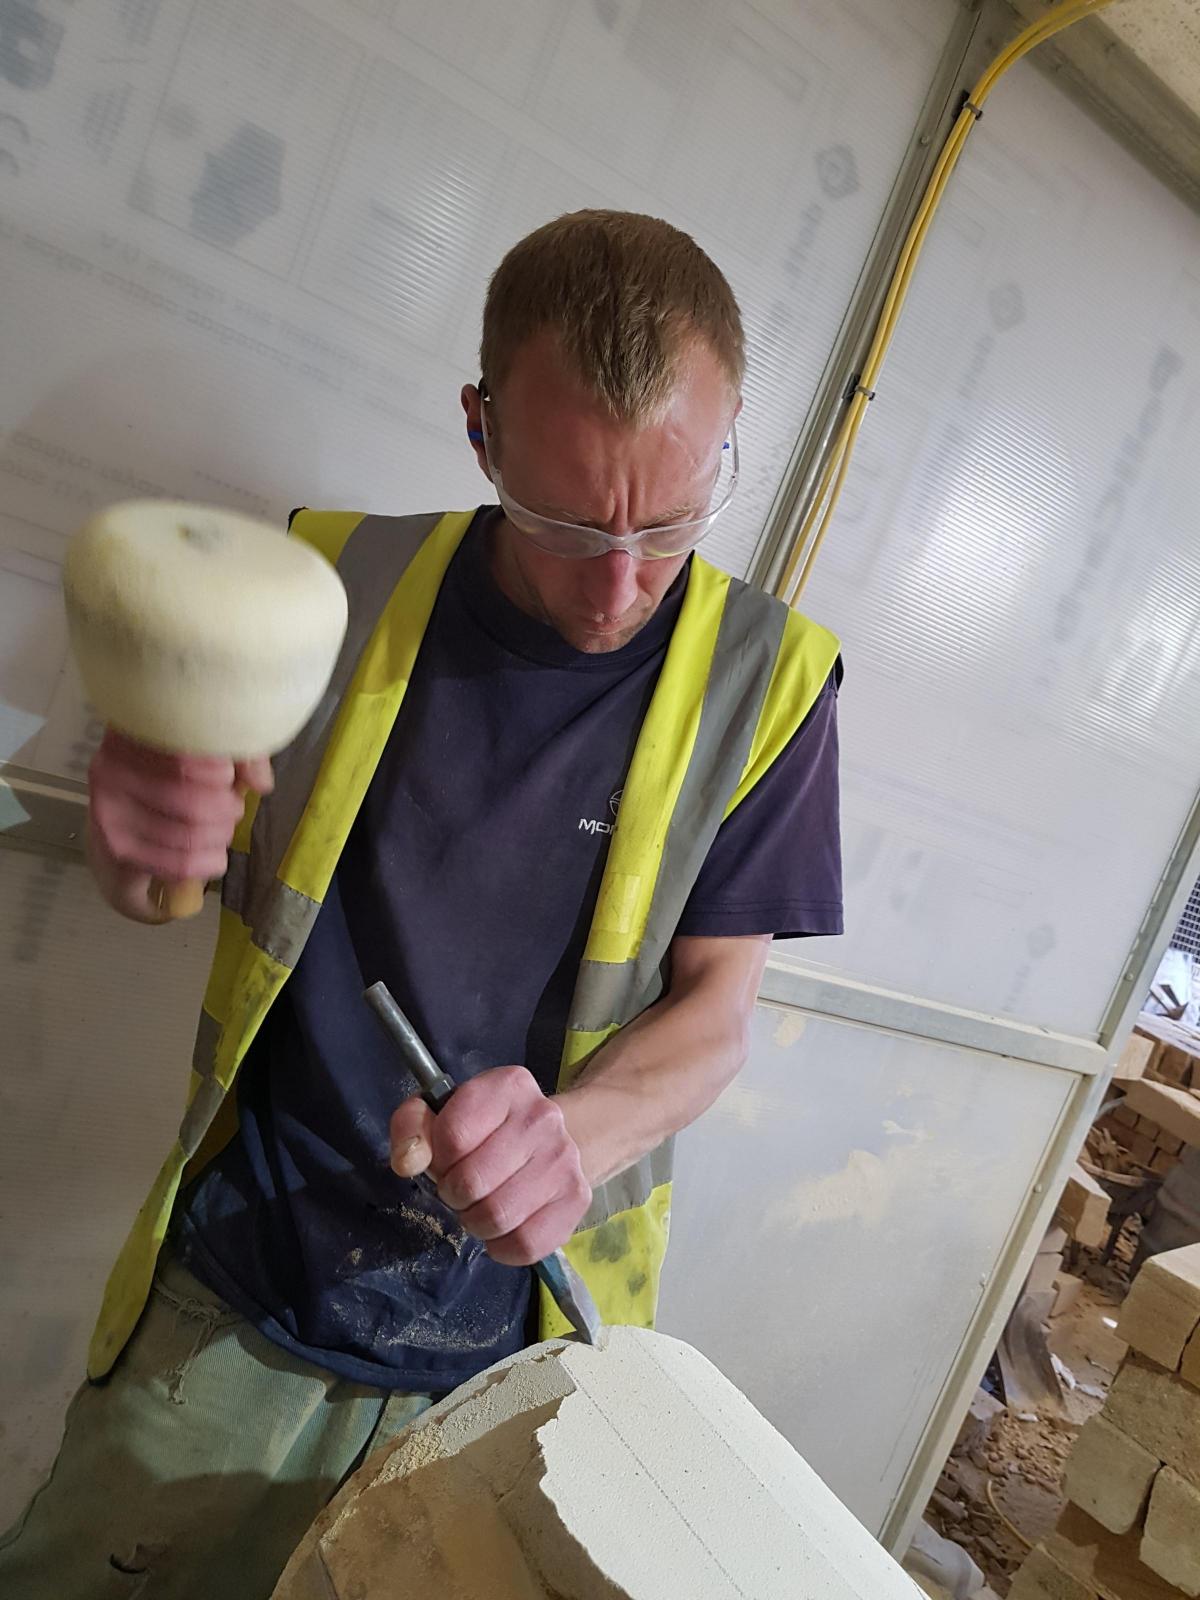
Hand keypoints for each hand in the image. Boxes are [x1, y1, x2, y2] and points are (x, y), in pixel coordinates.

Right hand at [87, 729, 272, 919]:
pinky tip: (213, 853)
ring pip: (190, 832)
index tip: (229, 776)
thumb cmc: (171, 782)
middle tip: (232, 808)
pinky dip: (211, 860)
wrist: (123, 834)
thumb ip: (239, 757)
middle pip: (192, 798)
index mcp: (134, 733)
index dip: (221, 770)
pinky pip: (182, 862)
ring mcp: (109, 810)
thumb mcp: (207, 757)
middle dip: (226, 809)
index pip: (186, 751)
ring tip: (223, 828)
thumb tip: (261, 782)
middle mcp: (111, 767)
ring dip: (221, 835)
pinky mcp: (118, 848)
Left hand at [389, 1065, 590, 1265]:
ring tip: (479, 1208)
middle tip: (460, 1190)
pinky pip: (526, 1244)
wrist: (549, 1143)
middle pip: (472, 1181)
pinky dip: (503, 1248)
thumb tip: (408, 1161)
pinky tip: (502, 1230)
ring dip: (475, 1223)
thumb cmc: (486, 1130)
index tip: (446, 1161)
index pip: (452, 1135)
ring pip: (497, 1217)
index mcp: (508, 1085)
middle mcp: (543, 1117)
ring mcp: (565, 1159)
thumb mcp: (442, 1113)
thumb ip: (411, 1126)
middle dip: (454, 1195)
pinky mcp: (578, 1199)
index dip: (437, 1159)